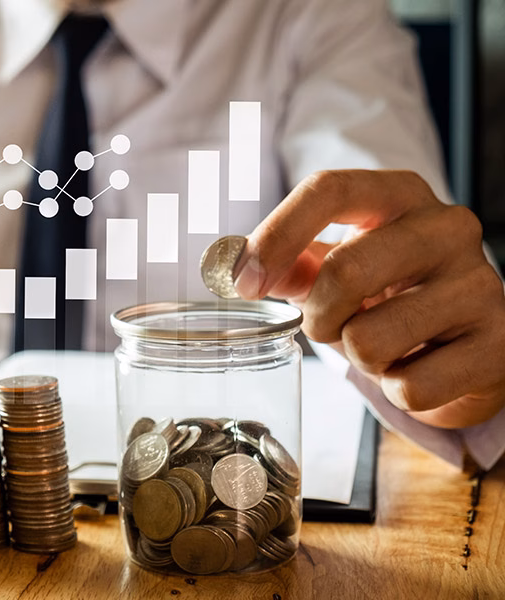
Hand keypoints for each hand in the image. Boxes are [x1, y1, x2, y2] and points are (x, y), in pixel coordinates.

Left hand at [234, 170, 504, 428]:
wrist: (466, 341)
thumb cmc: (388, 294)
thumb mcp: (334, 265)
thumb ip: (285, 262)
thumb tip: (227, 266)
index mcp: (399, 194)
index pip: (328, 189)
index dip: (275, 237)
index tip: (243, 283)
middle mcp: (448, 227)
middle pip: (344, 271)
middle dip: (318, 317)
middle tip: (330, 326)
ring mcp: (481, 284)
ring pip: (370, 339)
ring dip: (359, 358)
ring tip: (384, 343)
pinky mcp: (498, 344)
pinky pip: (409, 387)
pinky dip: (397, 391)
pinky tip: (417, 368)